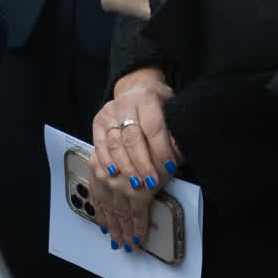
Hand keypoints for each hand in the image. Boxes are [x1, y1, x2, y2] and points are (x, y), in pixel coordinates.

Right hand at [89, 68, 179, 248]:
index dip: (161, 148)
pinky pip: (98, 149)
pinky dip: (105, 165)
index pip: (153, 126)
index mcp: (146, 99)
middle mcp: (123, 106)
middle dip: (140, 164)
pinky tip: (112, 179)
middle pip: (130, 139)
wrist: (138, 91)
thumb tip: (181, 161)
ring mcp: (107, 116)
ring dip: (123, 169)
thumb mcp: (173, 113)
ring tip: (132, 186)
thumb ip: (175, 135)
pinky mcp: (97, 127)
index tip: (170, 167)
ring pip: (113, 146)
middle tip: (148, 183)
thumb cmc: (160, 106)